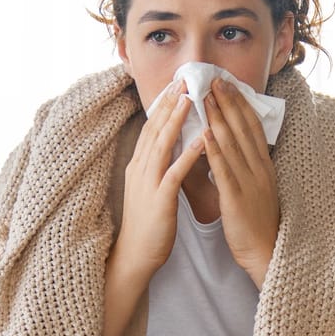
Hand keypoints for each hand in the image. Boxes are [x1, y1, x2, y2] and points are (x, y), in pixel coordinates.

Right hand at [116, 79, 204, 272]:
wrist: (135, 256)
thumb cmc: (147, 224)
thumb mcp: (150, 188)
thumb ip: (157, 165)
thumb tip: (170, 145)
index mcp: (139, 165)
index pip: (151, 127)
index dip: (163, 104)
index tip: (175, 84)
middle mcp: (140, 169)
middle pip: (155, 129)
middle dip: (169, 103)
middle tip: (183, 79)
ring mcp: (148, 183)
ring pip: (162, 145)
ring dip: (177, 121)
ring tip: (191, 99)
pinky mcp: (160, 200)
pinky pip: (174, 173)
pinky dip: (187, 155)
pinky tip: (200, 141)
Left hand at [202, 78, 281, 285]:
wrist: (265, 252)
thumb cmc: (257, 222)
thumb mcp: (256, 187)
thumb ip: (245, 166)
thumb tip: (230, 146)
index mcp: (263, 165)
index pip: (252, 127)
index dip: (239, 104)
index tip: (227, 84)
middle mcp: (259, 169)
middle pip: (243, 129)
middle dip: (228, 102)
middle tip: (214, 79)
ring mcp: (249, 182)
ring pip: (233, 144)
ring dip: (218, 118)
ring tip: (205, 97)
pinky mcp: (237, 198)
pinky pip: (224, 170)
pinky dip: (214, 150)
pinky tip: (204, 133)